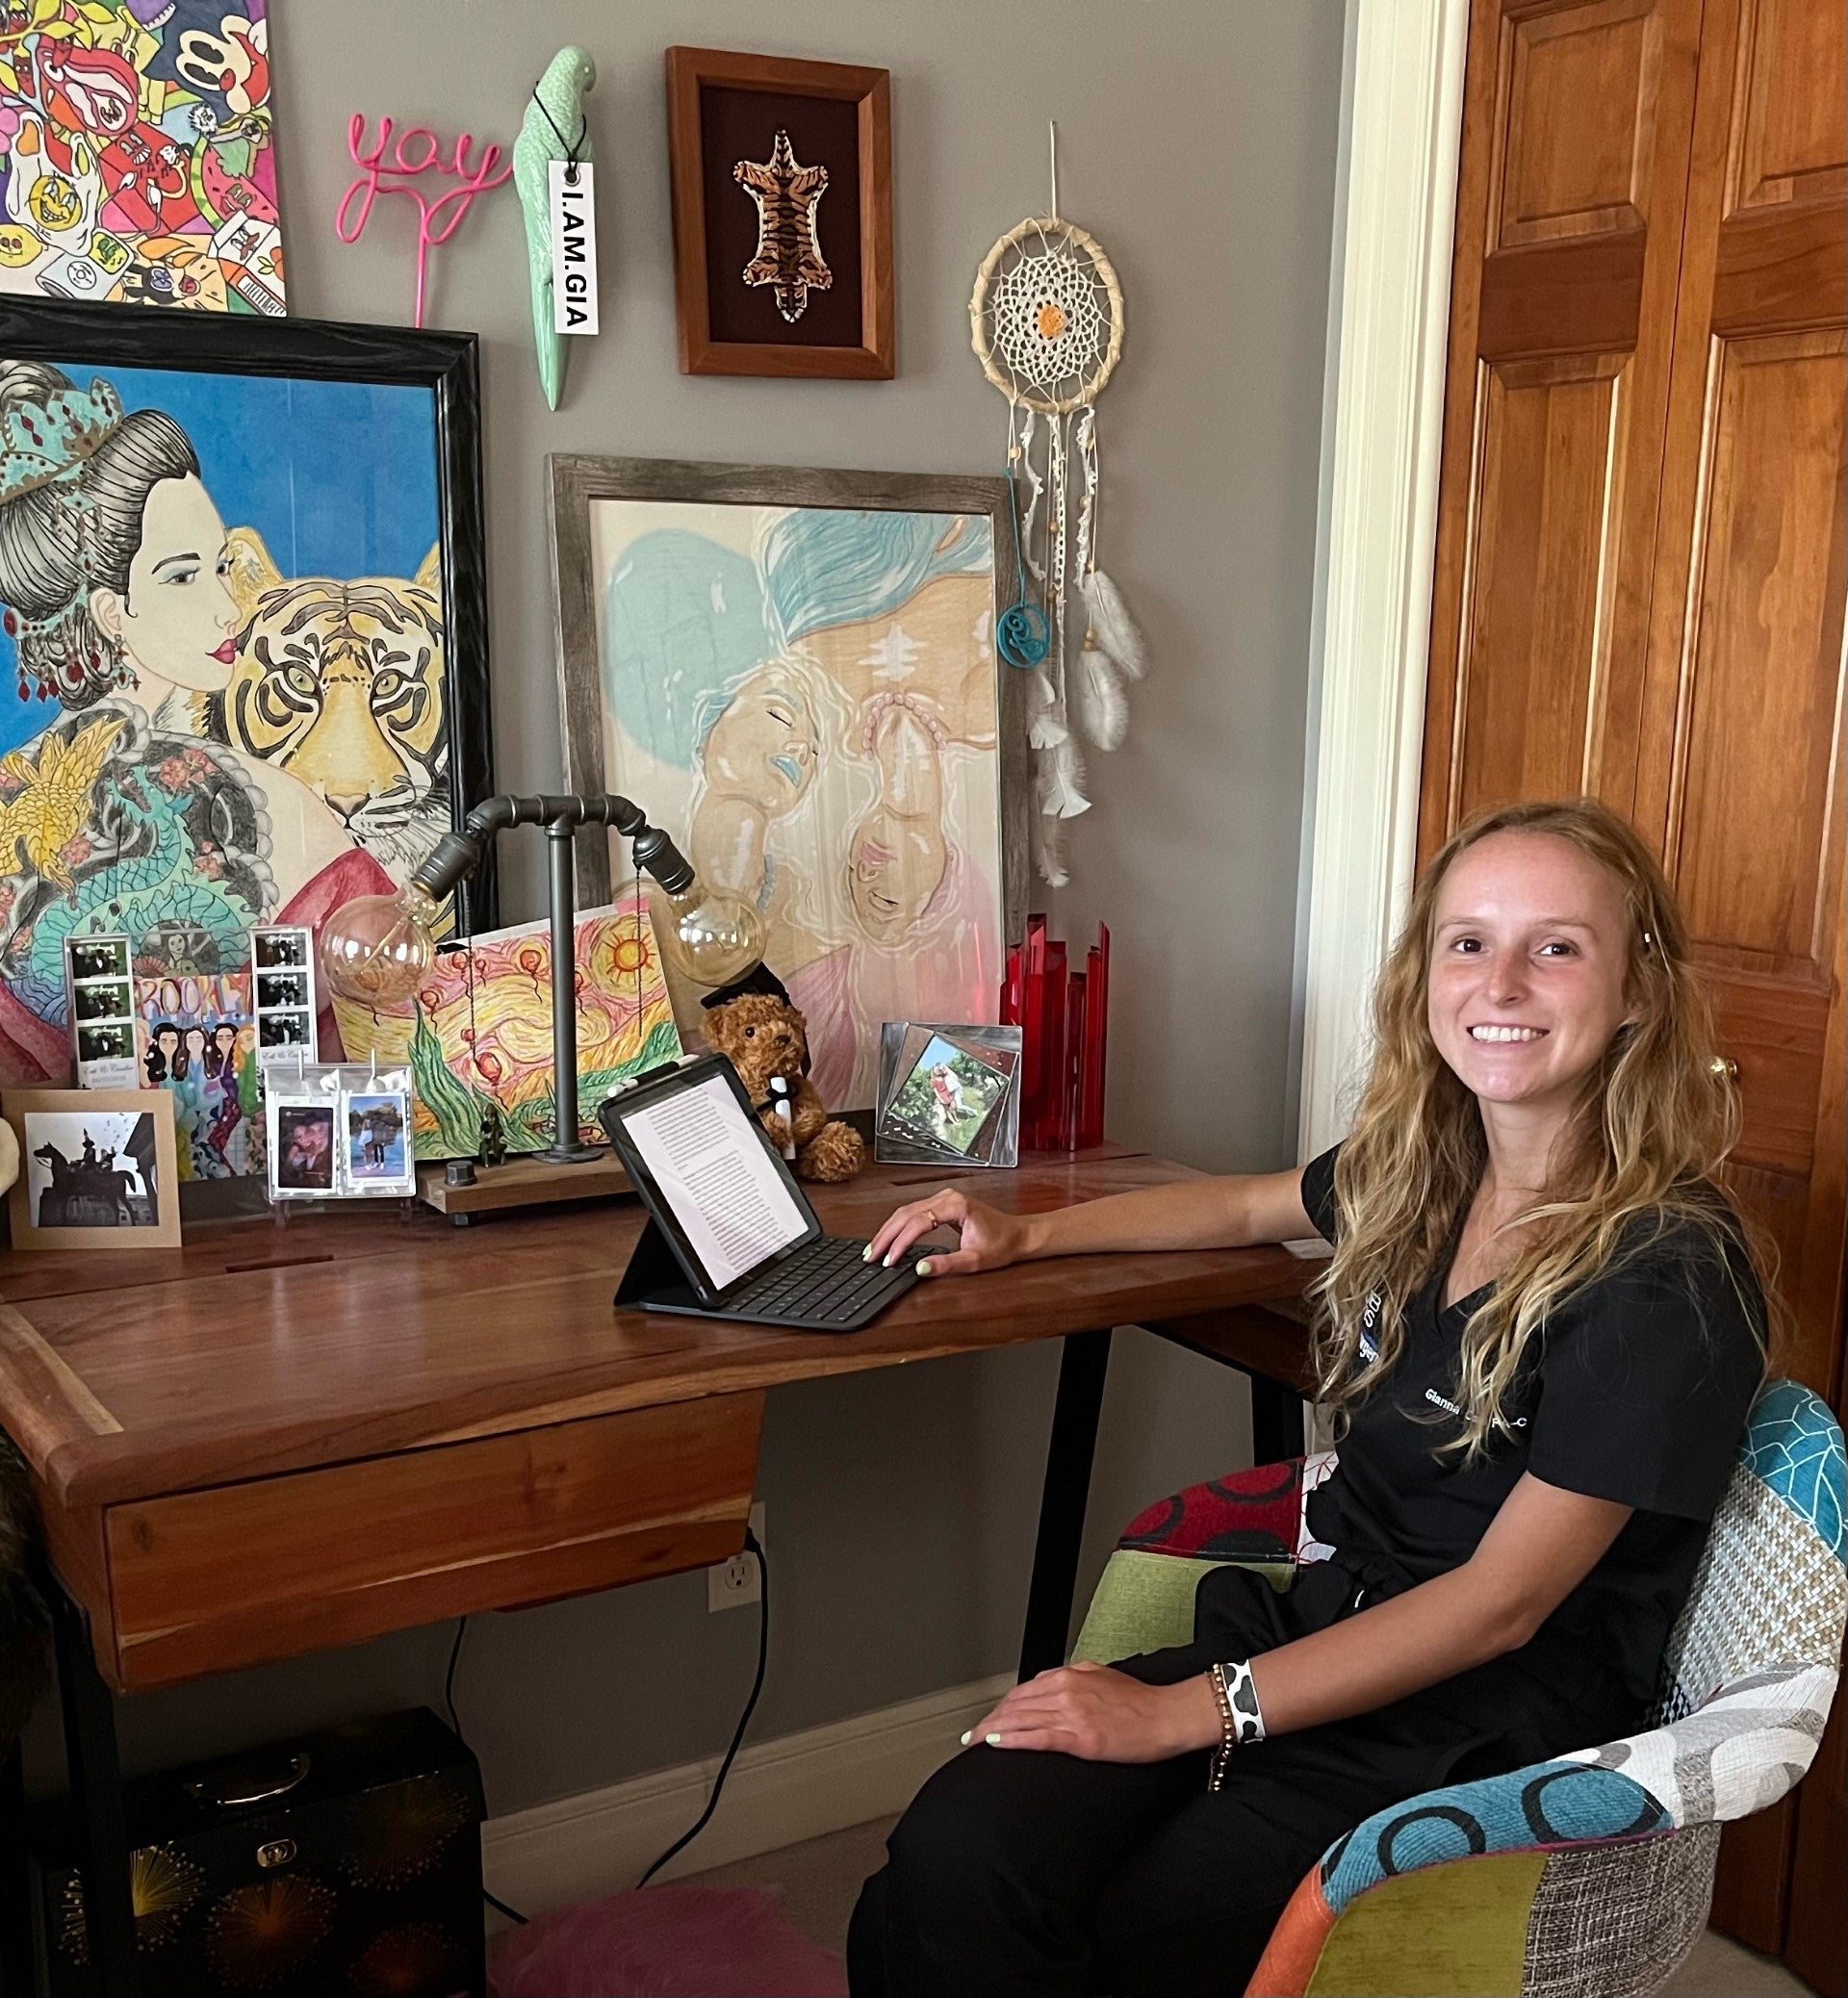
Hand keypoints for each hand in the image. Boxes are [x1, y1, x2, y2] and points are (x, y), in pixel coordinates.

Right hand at [864, 1186, 1029, 1277]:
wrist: (1019, 1235)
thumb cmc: (1002, 1244)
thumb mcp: (975, 1260)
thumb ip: (947, 1265)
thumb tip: (920, 1268)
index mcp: (956, 1205)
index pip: (918, 1223)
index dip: (900, 1243)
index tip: (889, 1260)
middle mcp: (947, 1197)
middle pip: (906, 1213)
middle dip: (886, 1236)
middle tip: (871, 1256)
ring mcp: (944, 1198)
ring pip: (906, 1211)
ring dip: (889, 1230)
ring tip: (874, 1250)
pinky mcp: (942, 1204)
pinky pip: (914, 1212)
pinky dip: (898, 1226)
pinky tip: (889, 1238)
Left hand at [958, 1663, 1221, 1762]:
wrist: (1167, 1716)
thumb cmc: (1141, 1702)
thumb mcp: (1101, 1677)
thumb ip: (1073, 1681)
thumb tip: (1051, 1689)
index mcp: (1070, 1675)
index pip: (1023, 1690)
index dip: (1001, 1706)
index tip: (989, 1718)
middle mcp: (1066, 1690)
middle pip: (1015, 1704)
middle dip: (989, 1719)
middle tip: (971, 1734)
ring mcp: (1071, 1712)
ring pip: (1020, 1719)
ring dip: (992, 1730)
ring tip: (975, 1742)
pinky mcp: (1080, 1737)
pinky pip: (1037, 1737)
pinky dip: (1012, 1739)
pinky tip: (996, 1743)